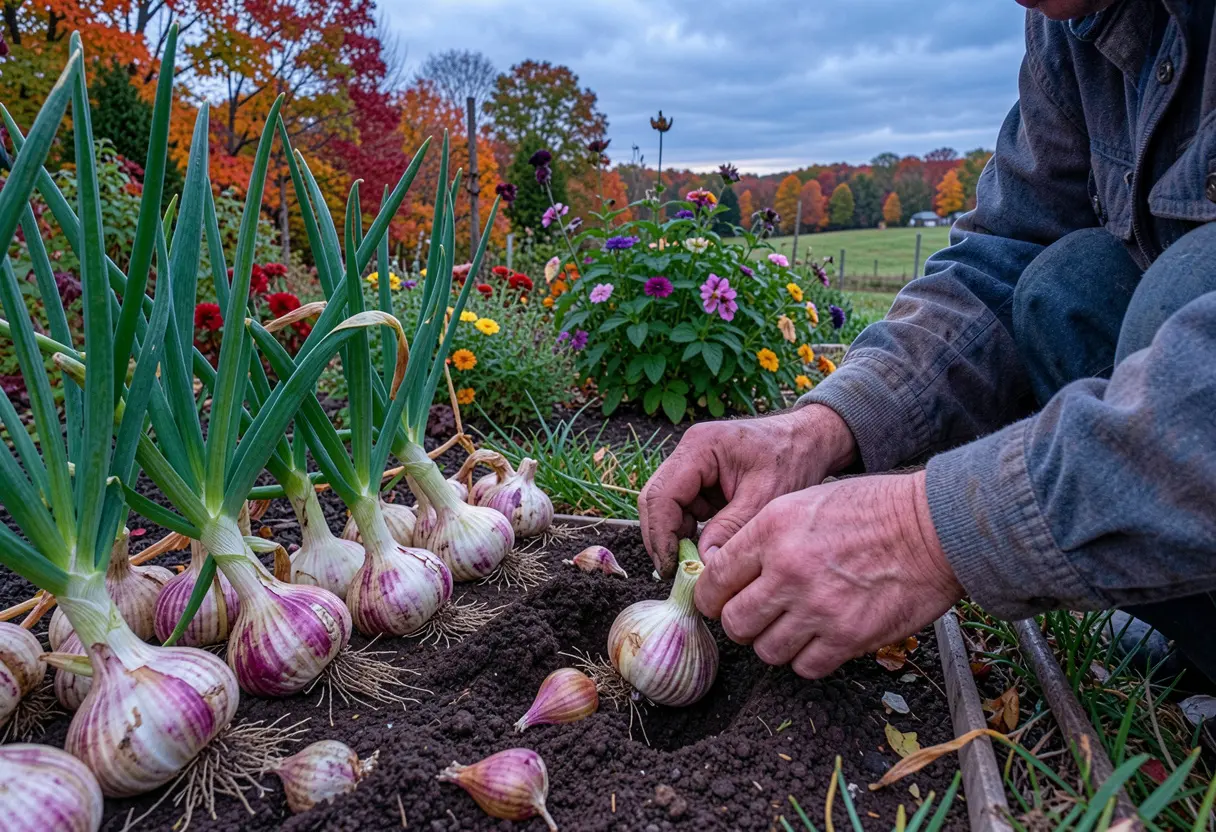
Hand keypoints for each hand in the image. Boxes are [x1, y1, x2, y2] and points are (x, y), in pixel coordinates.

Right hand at [639, 404, 856, 575]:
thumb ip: (730, 530)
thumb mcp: (763, 499)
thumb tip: (704, 566)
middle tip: (673, 571)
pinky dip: (690, 529)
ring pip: (666, 505)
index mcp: (700, 447)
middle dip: (662, 537)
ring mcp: (693, 463)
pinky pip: (684, 506)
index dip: (660, 534)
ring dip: (676, 534)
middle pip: (656, 499)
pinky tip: (705, 546)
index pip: (662, 495)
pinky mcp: (701, 476)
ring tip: (693, 562)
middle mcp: (689, 450)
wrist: (809, 441)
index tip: (670, 567)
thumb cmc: (792, 460)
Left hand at [694, 471, 962, 678]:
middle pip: (733, 622)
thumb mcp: (805, 502)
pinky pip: (805, 667)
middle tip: (757, 616)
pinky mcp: (847, 636)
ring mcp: (817, 606)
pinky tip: (821, 638)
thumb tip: (731, 571)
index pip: (714, 579)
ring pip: (765, 650)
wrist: (934, 527)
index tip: (721, 601)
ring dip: (775, 643)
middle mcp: (787, 569)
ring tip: (794, 626)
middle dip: (741, 623)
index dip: (713, 596)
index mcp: (771, 529)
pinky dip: (808, 658)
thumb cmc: (874, 509)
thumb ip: (764, 537)